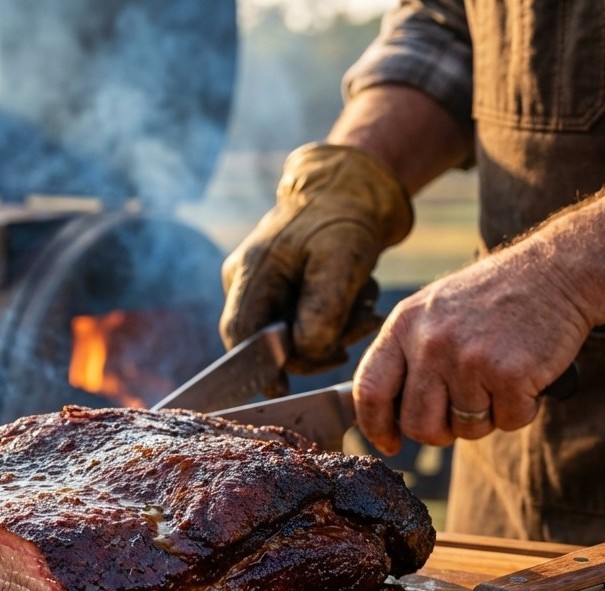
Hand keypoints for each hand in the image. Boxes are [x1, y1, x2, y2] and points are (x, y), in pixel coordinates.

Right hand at [220, 144, 412, 373]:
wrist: (352, 187)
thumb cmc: (344, 218)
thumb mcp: (341, 261)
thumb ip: (321, 309)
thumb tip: (305, 352)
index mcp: (251, 272)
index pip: (239, 334)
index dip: (257, 367)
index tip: (282, 388)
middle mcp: (246, 280)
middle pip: (266, 339)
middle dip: (314, 344)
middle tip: (357, 329)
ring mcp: (262, 284)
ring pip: (289, 332)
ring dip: (331, 330)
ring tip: (365, 307)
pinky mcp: (282, 287)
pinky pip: (301, 319)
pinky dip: (331, 318)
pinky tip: (356, 300)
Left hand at [353, 249, 590, 454]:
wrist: (555, 272)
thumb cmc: (491, 298)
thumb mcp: (432, 310)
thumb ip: (406, 354)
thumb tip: (384, 412)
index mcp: (403, 326)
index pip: (369, 390)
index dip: (374, 426)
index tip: (387, 443)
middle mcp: (429, 343)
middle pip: (417, 424)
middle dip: (440, 432)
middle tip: (462, 414)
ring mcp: (468, 359)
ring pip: (465, 429)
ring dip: (486, 417)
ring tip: (499, 380)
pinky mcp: (509, 374)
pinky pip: (508, 421)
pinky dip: (521, 410)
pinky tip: (525, 378)